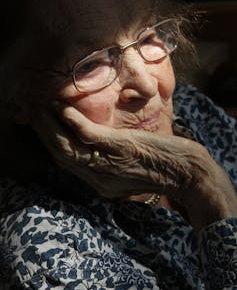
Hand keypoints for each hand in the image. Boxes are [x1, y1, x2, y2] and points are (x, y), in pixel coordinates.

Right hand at [32, 103, 236, 230]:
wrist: (189, 174)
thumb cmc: (161, 166)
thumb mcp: (129, 168)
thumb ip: (109, 160)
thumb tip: (93, 142)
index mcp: (100, 183)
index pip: (66, 162)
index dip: (49, 141)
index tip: (39, 123)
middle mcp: (98, 178)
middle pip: (60, 155)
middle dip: (42, 131)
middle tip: (29, 110)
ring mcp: (108, 165)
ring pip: (67, 147)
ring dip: (49, 126)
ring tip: (38, 107)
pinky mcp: (121, 150)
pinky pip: (88, 137)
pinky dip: (71, 122)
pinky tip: (61, 109)